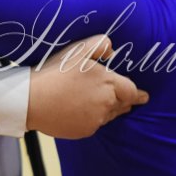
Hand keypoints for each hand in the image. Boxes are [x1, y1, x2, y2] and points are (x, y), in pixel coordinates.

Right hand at [26, 34, 148, 139]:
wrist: (31, 100)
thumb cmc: (54, 72)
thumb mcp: (77, 50)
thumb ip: (99, 45)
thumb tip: (112, 51)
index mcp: (108, 84)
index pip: (131, 91)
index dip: (138, 94)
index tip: (144, 96)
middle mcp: (106, 105)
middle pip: (122, 105)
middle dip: (123, 101)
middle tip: (122, 98)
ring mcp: (95, 120)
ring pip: (108, 115)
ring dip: (107, 109)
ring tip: (94, 100)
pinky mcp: (83, 131)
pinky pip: (94, 124)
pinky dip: (91, 118)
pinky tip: (78, 109)